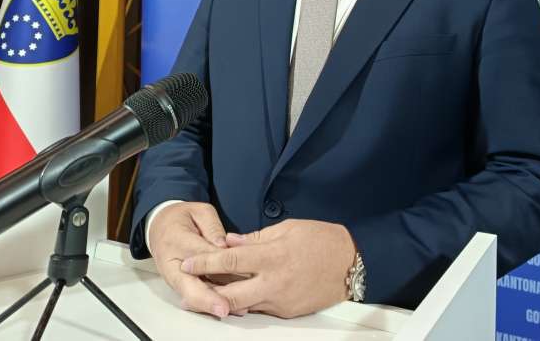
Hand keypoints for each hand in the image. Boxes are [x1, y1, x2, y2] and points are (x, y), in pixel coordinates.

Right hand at [148, 201, 232, 317]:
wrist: (159, 227)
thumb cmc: (180, 219)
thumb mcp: (199, 211)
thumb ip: (212, 227)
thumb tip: (223, 245)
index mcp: (177, 240)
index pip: (199, 254)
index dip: (217, 264)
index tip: (232, 271)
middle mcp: (174, 264)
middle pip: (189, 285)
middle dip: (207, 298)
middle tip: (223, 307)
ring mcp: (176, 278)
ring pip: (193, 294)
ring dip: (211, 303)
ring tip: (232, 308)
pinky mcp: (181, 285)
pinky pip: (195, 294)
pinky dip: (210, 301)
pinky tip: (228, 305)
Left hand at [181, 219, 355, 318]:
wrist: (351, 263)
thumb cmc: (322, 240)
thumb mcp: (289, 228)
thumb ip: (256, 237)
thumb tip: (231, 242)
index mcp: (272, 256)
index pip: (229, 261)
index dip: (204, 262)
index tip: (188, 261)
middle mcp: (274, 282)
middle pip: (229, 295)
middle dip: (205, 292)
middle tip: (189, 287)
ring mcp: (280, 301)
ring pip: (243, 306)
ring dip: (224, 299)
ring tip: (210, 292)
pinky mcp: (288, 312)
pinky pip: (261, 308)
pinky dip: (248, 302)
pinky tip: (241, 294)